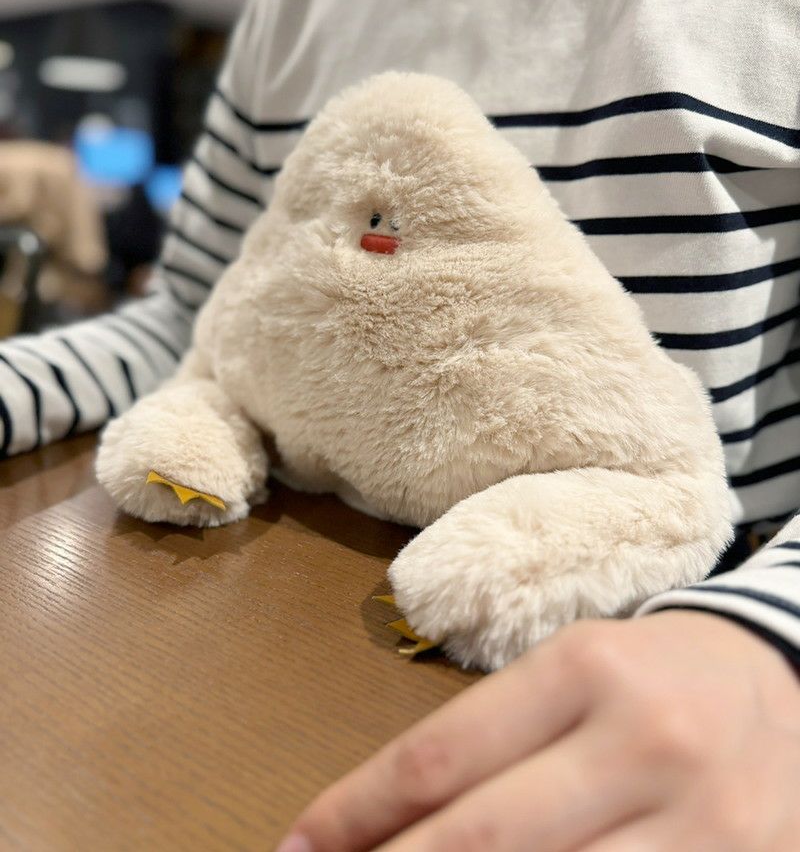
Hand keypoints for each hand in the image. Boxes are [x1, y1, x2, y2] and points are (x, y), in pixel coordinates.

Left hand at [278, 612, 799, 851]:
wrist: (784, 685)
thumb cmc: (652, 676)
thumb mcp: (570, 672)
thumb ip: (490, 744)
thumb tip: (387, 824)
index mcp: (584, 668)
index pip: (442, 754)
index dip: (357, 811)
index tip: (299, 846)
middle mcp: (642, 741)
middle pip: (483, 839)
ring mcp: (701, 825)